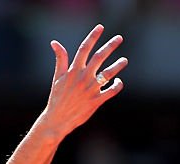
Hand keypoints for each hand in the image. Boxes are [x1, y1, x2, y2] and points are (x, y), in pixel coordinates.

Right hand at [41, 25, 127, 139]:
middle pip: (99, 57)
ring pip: (108, 73)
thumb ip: (60, 59)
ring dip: (118, 65)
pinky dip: (117, 85)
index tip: (101, 27)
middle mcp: (83, 77)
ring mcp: (91, 89)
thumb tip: (55, 43)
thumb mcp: (57, 77)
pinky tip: (119, 81)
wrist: (57, 120)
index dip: (93, 36)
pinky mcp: (96, 101)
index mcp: (73, 70)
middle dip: (110, 46)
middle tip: (119, 38)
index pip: (84, 48)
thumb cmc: (57, 98)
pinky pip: (111, 91)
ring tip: (124, 60)